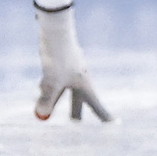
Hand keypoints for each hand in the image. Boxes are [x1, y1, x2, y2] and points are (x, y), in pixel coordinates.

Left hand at [33, 4, 111, 121]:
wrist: (56, 30)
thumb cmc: (57, 57)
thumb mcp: (50, 82)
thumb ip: (46, 99)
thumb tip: (41, 115)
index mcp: (84, 85)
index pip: (96, 106)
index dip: (104, 117)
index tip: (114, 124)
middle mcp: (80, 78)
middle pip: (78, 100)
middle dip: (76, 111)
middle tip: (75, 122)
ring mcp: (72, 69)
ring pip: (65, 88)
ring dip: (59, 97)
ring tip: (50, 102)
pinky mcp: (62, 61)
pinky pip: (58, 77)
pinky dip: (52, 84)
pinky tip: (43, 79)